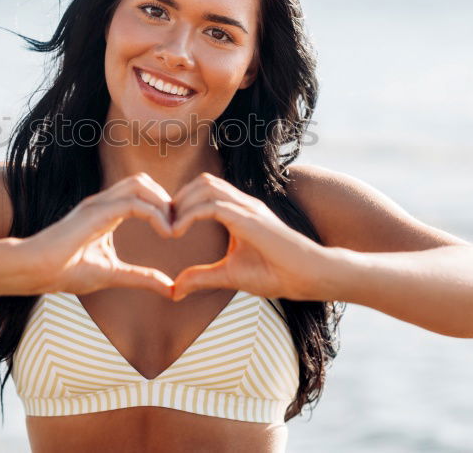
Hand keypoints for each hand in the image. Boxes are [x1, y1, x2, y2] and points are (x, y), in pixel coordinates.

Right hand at [25, 173, 175, 298]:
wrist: (34, 271)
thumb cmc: (65, 272)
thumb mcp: (114, 274)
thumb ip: (142, 277)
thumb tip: (171, 289)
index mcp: (106, 212)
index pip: (141, 192)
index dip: (163, 206)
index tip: (176, 230)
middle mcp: (103, 202)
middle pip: (143, 181)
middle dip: (166, 200)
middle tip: (177, 227)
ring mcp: (98, 203)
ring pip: (140, 183)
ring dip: (162, 203)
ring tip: (171, 230)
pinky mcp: (95, 212)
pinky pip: (133, 203)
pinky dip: (155, 214)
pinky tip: (164, 233)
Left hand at [169, 172, 332, 301]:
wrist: (309, 277)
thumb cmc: (278, 274)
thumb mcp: (229, 275)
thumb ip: (201, 277)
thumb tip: (175, 289)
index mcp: (240, 211)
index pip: (205, 190)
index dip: (182, 203)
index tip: (166, 226)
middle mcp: (244, 203)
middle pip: (203, 182)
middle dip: (178, 198)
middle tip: (163, 224)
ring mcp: (248, 208)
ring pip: (205, 187)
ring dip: (181, 204)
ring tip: (169, 228)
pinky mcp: (249, 219)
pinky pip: (212, 206)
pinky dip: (189, 215)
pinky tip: (177, 233)